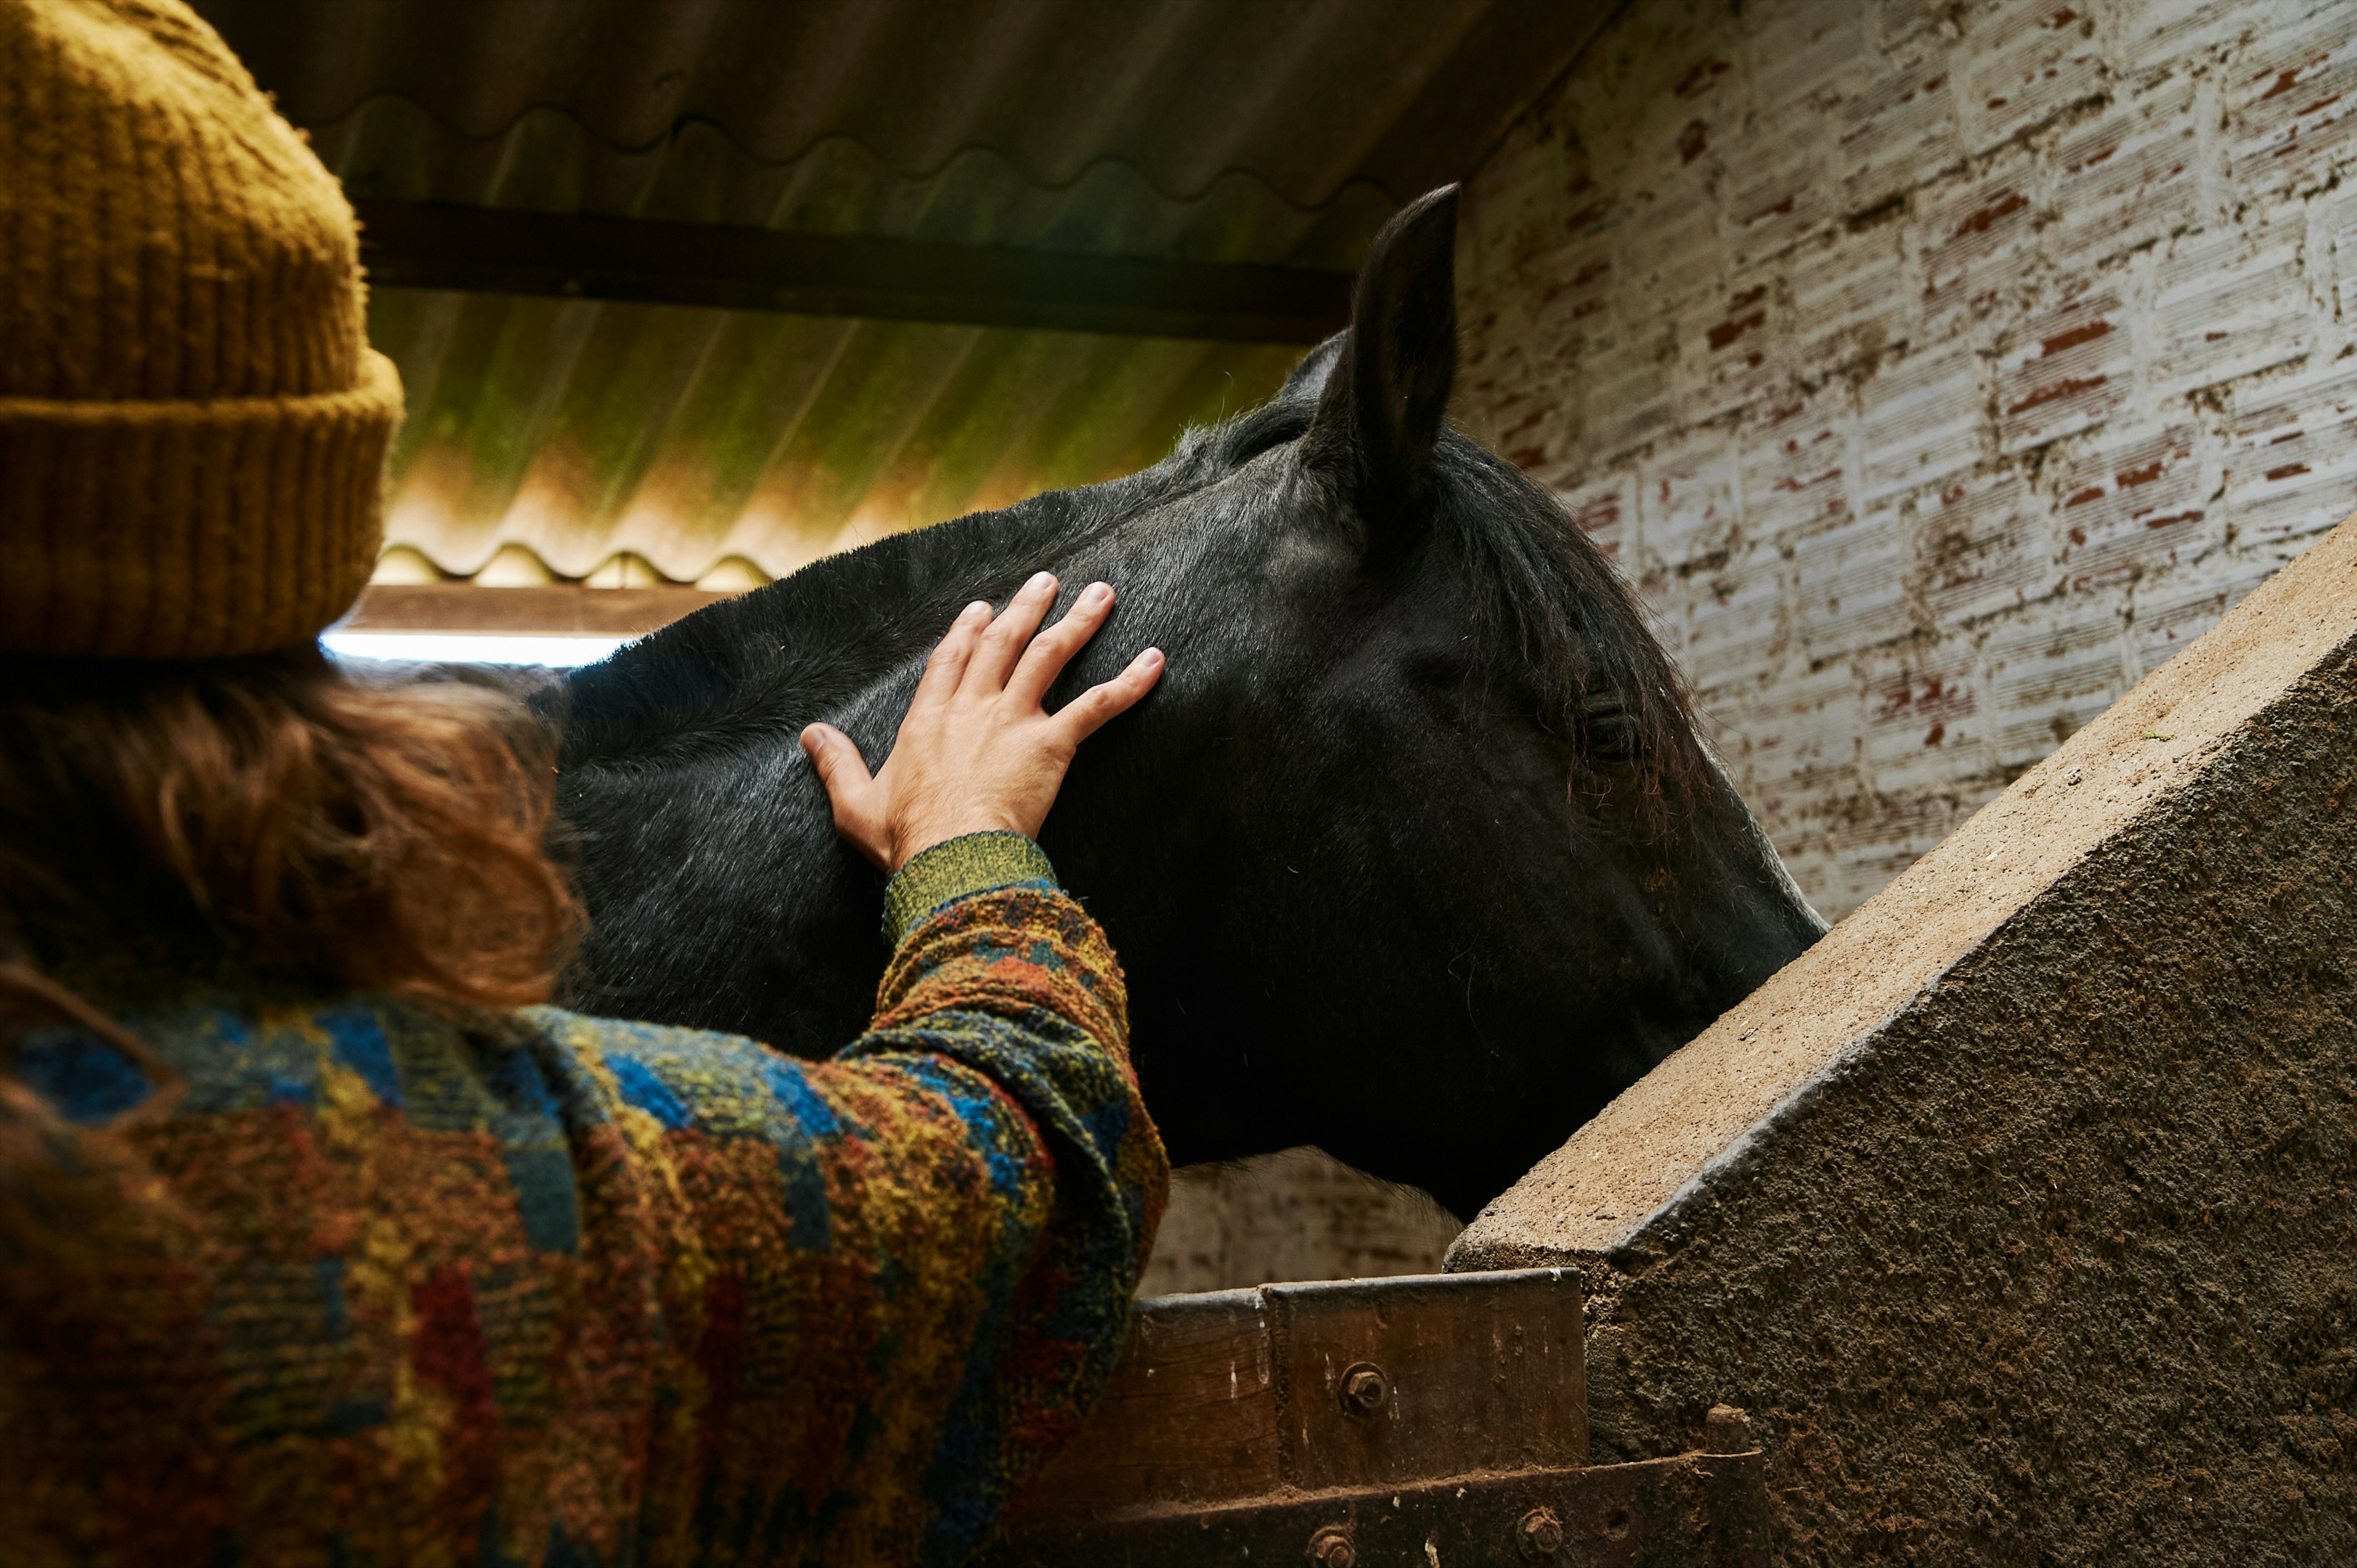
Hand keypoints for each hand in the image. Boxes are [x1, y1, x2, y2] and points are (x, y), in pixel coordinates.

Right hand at [799, 572, 1164, 872]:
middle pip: (1002, 643)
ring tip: (1102, 594)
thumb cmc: (905, 839)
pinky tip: (1155, 661)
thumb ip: (835, 764)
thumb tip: (809, 734)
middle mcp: (973, 707)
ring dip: (1078, 622)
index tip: (980, 608)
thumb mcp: (855, 804)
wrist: (949, 858)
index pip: (951, 661)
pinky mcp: (1051, 743)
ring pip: (1049, 656)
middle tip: (1047, 582)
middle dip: (1026, 608)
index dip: (966, 632)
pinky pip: (1098, 706)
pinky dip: (1129, 682)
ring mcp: (1013, 720)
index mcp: (928, 720)